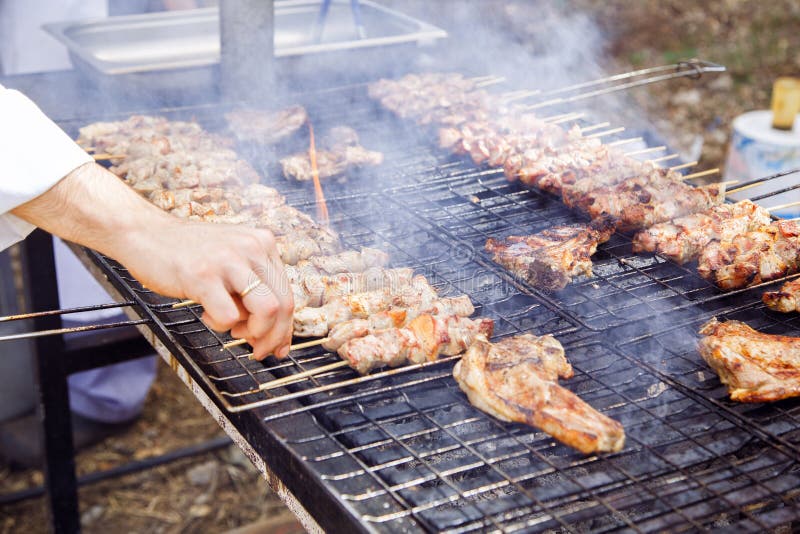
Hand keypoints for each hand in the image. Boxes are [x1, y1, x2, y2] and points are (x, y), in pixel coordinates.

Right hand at [121, 218, 294, 359]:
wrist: (144, 233)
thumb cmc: (188, 253)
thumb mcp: (231, 261)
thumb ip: (252, 288)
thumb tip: (271, 332)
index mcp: (263, 243)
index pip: (287, 294)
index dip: (285, 328)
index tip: (278, 346)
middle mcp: (252, 248)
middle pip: (283, 305)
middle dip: (273, 337)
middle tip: (258, 351)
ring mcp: (228, 260)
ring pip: (267, 310)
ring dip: (254, 333)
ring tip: (234, 331)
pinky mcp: (203, 275)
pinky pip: (229, 316)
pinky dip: (221, 325)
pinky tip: (207, 315)